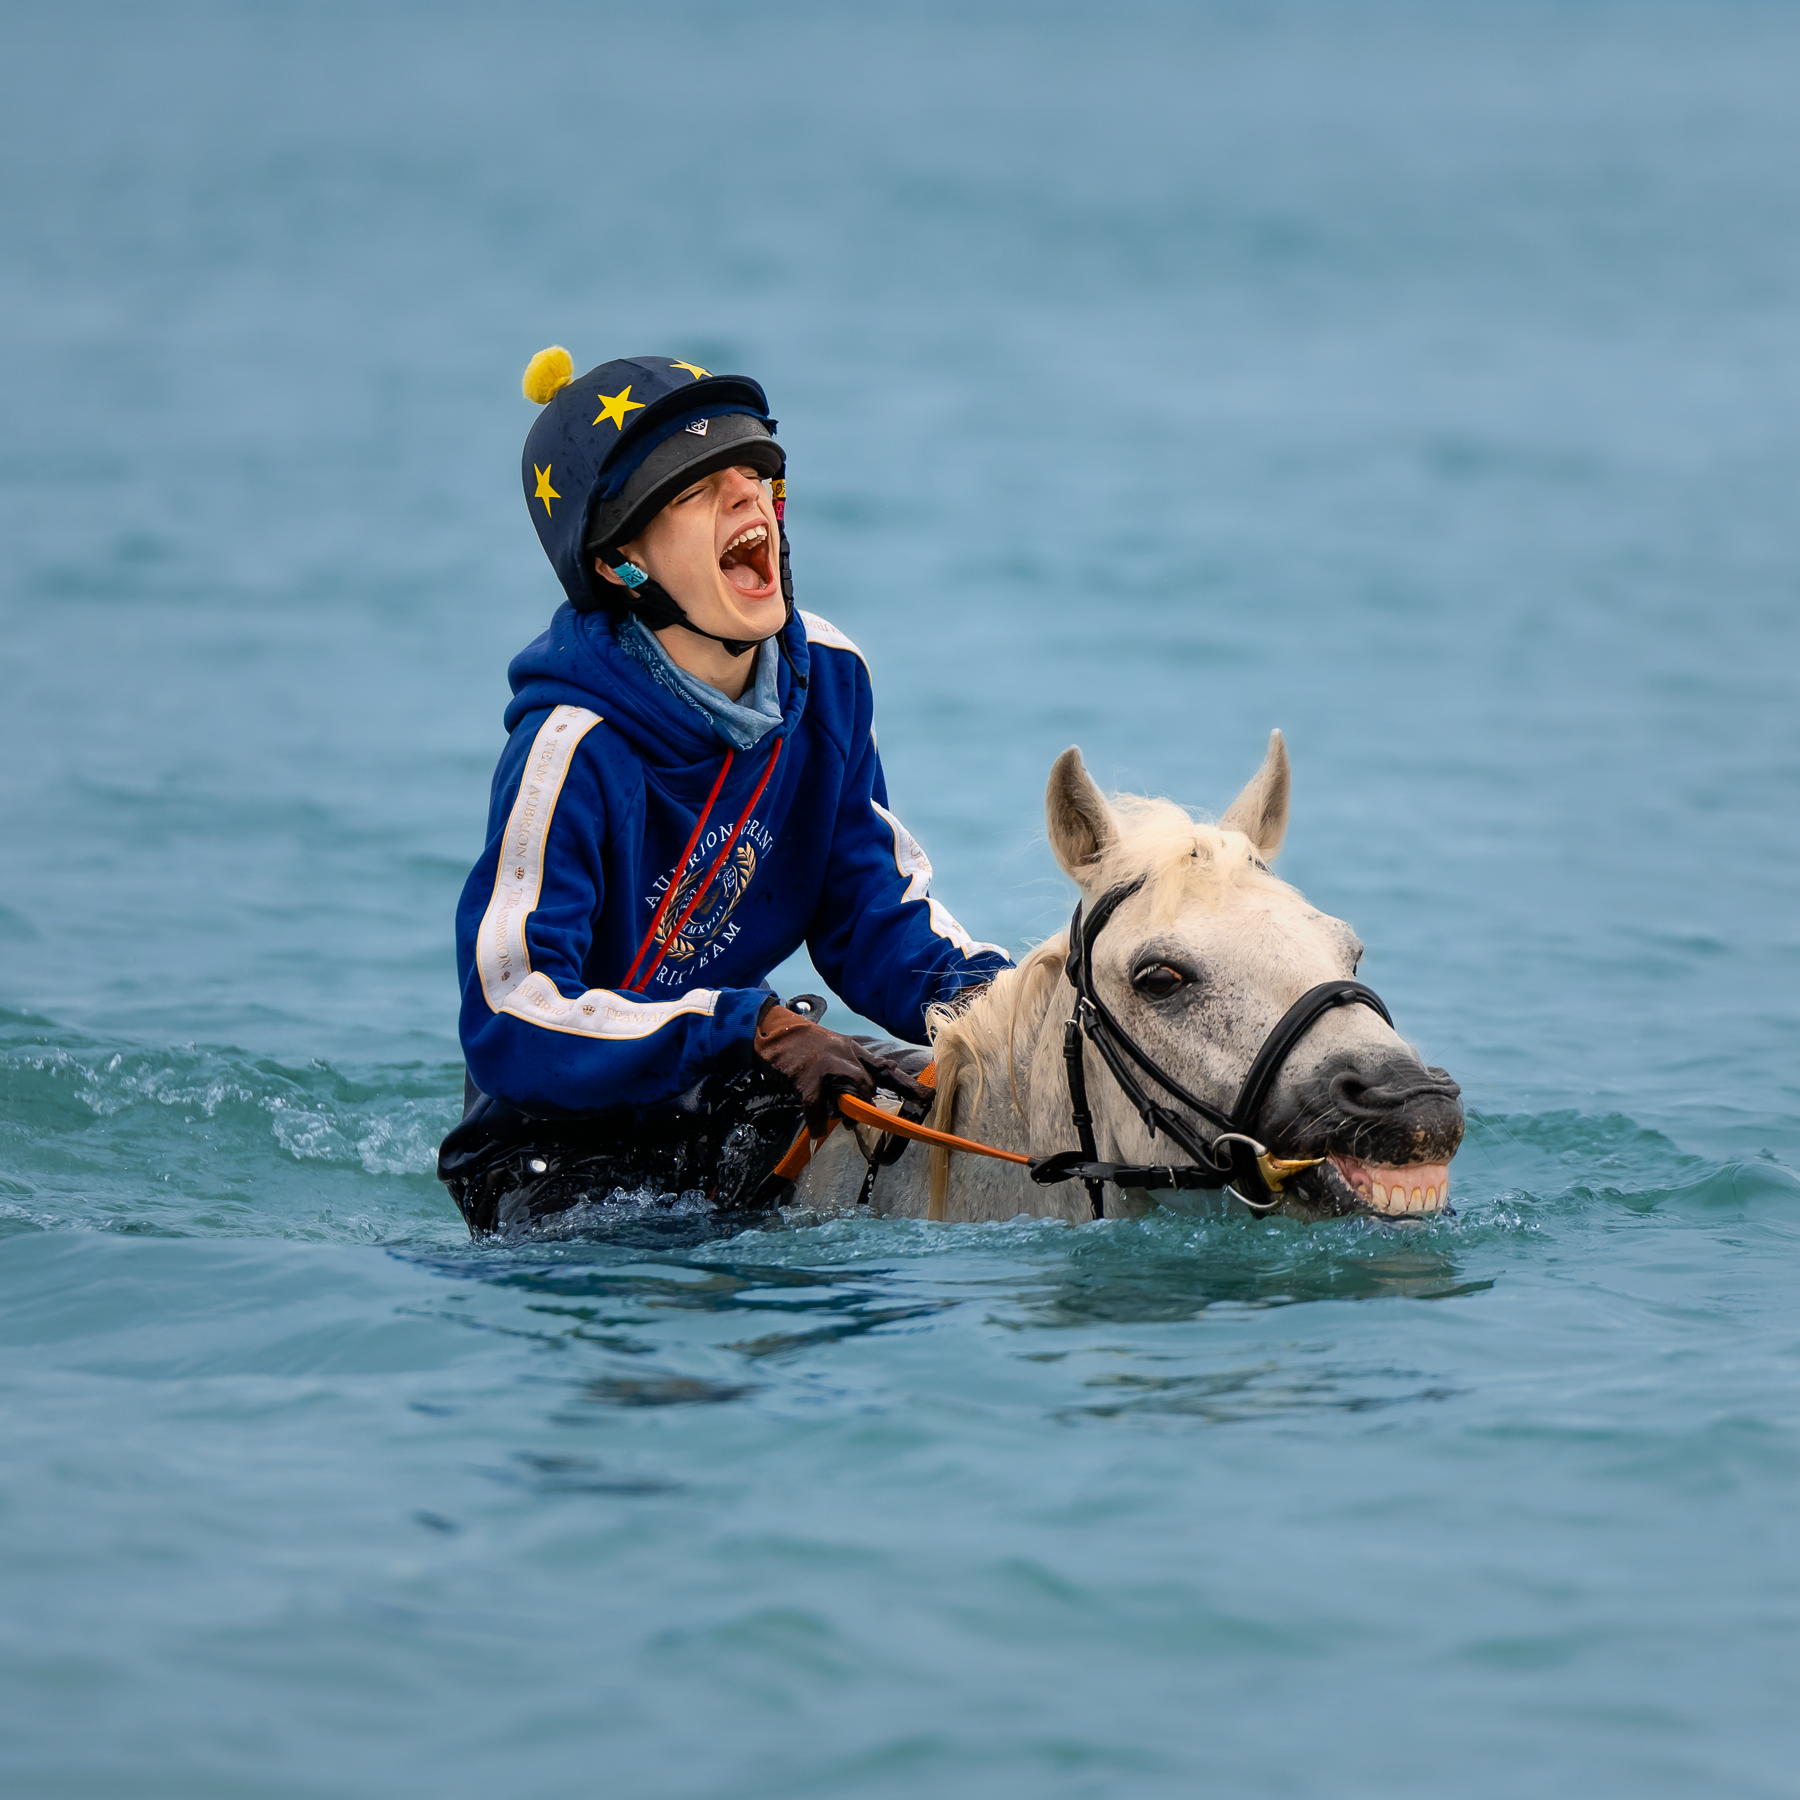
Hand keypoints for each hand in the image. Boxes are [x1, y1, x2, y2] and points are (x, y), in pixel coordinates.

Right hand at [753, 1005, 924, 1137]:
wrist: (773, 1029)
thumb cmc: (803, 1044)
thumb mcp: (834, 1049)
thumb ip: (851, 1070)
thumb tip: (861, 1101)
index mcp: (855, 1050)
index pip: (888, 1070)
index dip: (909, 1086)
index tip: (929, 1098)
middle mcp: (846, 1056)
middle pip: (867, 1088)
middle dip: (861, 1105)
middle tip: (847, 1114)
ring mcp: (827, 1066)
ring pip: (849, 1097)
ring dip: (841, 1111)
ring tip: (832, 1112)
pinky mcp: (807, 1078)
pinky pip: (818, 1109)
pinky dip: (817, 1123)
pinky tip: (815, 1130)